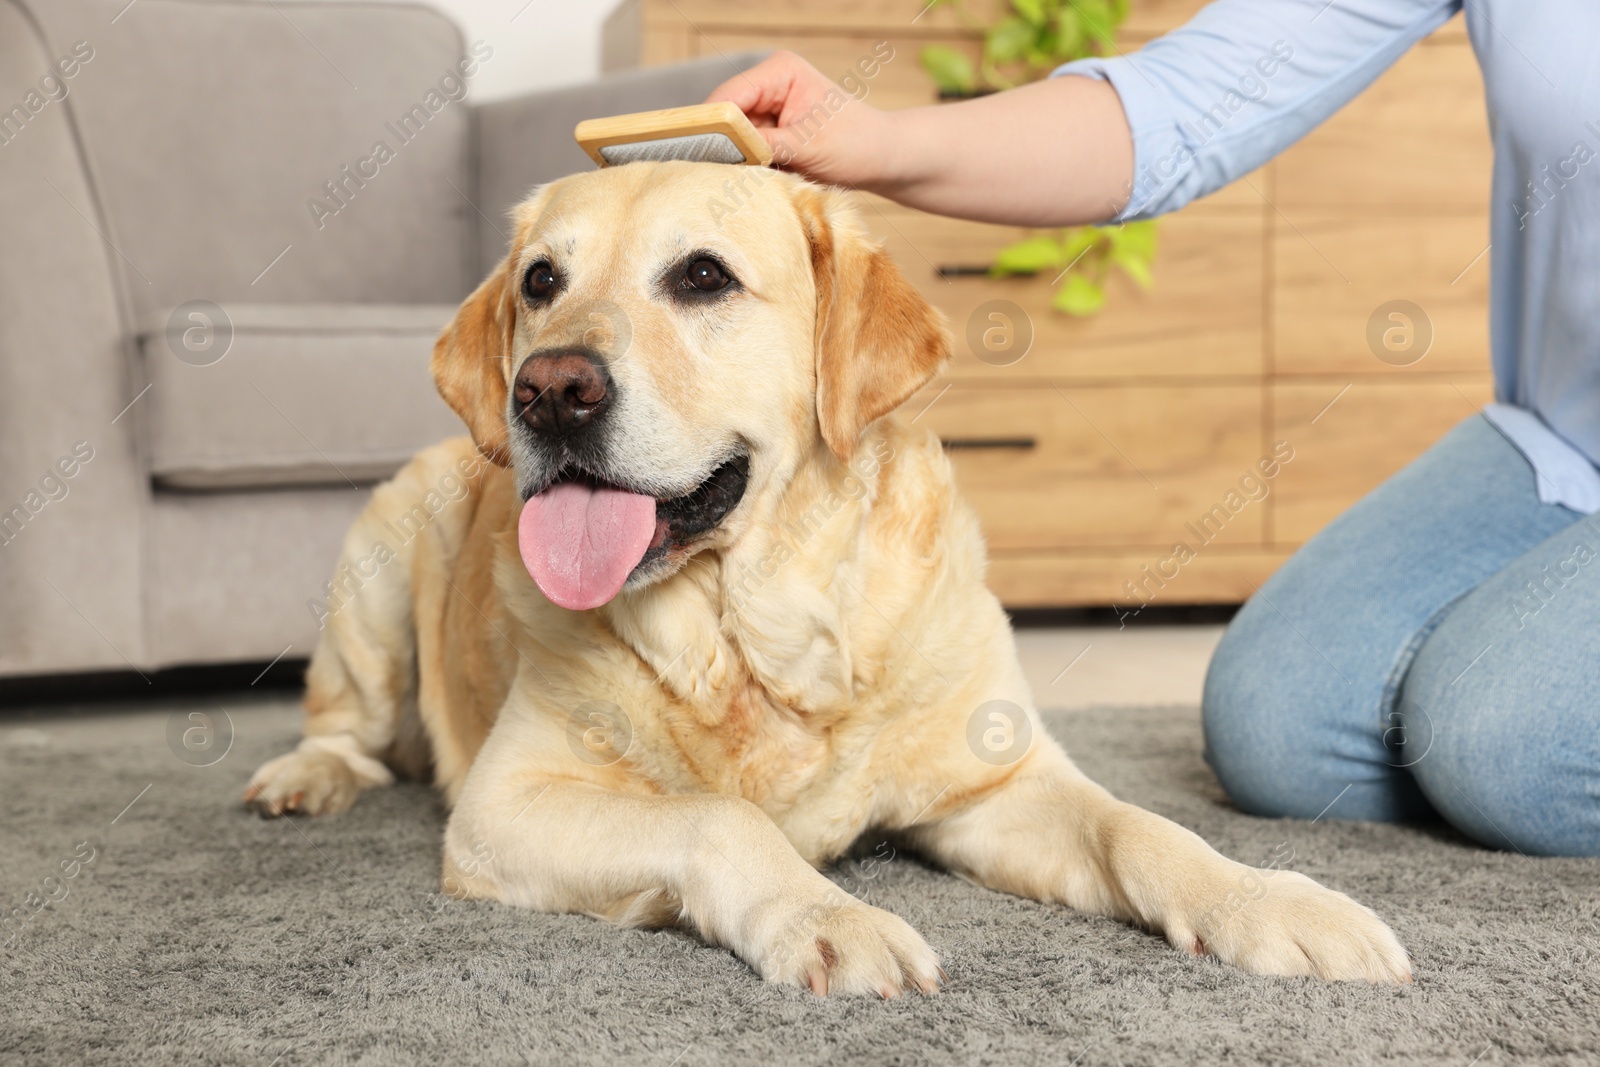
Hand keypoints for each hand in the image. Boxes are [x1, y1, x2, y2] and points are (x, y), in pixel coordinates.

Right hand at [706, 51, 896, 189]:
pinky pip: (748, 151)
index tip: (694, 153)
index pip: (730, 96)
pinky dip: (751, 168)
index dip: (711, 124)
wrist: (884, 159)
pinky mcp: (773, 131)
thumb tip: (721, 151)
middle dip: (723, 146)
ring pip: (734, 137)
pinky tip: (757, 181)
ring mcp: (770, 108)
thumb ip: (762, 145)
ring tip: (743, 182)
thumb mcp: (806, 146)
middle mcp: (770, 84)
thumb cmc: (857, 144)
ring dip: (738, 161)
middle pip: (727, 117)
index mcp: (780, 71)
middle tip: (715, 176)